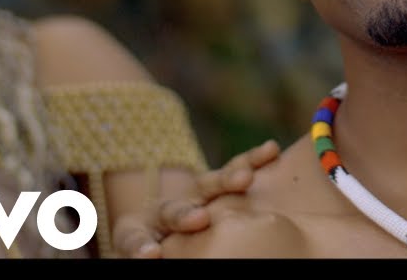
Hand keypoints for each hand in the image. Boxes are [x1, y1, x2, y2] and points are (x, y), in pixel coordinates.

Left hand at [113, 139, 280, 257]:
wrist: (173, 227)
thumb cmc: (162, 247)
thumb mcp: (151, 249)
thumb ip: (150, 251)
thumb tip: (153, 256)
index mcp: (139, 232)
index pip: (135, 239)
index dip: (142, 245)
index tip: (151, 254)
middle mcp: (166, 211)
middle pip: (173, 210)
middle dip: (186, 215)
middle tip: (199, 219)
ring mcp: (194, 194)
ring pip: (208, 184)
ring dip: (227, 179)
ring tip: (245, 178)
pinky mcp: (220, 182)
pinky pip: (238, 167)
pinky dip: (254, 159)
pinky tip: (271, 149)